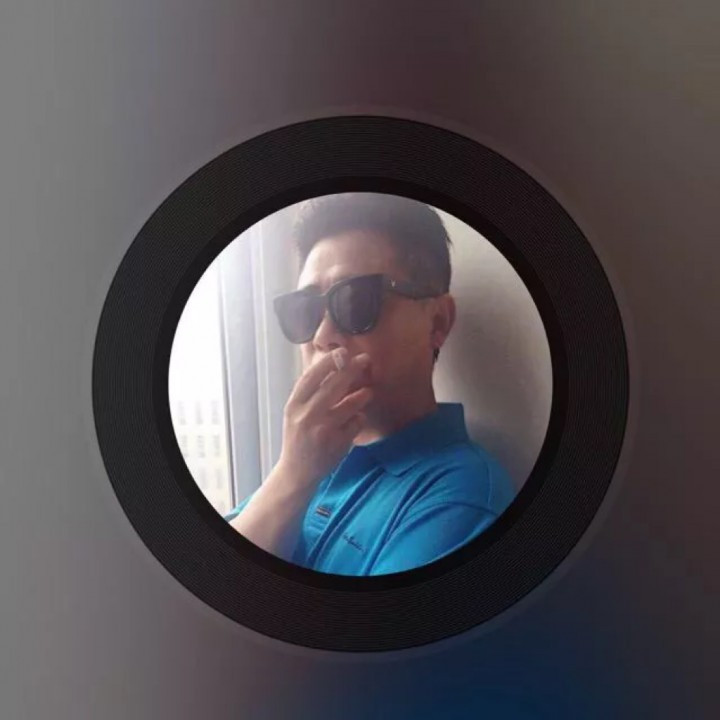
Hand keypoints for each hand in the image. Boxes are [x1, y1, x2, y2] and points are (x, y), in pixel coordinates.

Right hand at [277, 348, 372, 488]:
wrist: (297, 472)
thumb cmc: (298, 436)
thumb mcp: (294, 412)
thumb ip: (308, 391)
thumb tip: (325, 362)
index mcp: (294, 406)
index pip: (311, 377)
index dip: (328, 362)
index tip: (342, 351)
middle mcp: (307, 416)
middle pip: (333, 386)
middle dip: (352, 369)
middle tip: (365, 359)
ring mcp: (323, 431)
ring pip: (350, 404)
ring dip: (362, 395)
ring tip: (368, 392)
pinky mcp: (337, 444)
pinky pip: (356, 423)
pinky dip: (359, 419)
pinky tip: (356, 419)